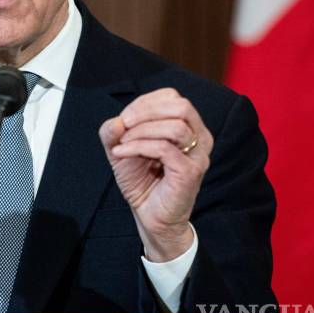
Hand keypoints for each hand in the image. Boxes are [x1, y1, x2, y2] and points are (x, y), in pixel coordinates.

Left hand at [99, 88, 211, 261]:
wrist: (149, 215)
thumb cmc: (142, 179)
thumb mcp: (121, 148)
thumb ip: (114, 131)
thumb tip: (116, 121)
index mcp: (188, 126)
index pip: (172, 97)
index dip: (145, 103)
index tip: (124, 119)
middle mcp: (199, 137)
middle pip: (181, 105)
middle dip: (146, 111)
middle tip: (124, 125)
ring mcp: (198, 155)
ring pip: (175, 126)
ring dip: (141, 131)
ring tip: (122, 144)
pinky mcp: (190, 172)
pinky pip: (164, 148)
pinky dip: (138, 146)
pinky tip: (121, 154)